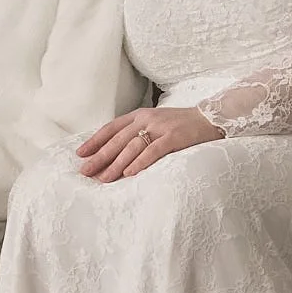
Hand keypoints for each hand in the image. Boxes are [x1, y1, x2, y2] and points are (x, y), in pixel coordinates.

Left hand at [77, 106, 223, 181]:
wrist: (211, 117)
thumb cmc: (181, 124)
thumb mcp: (155, 122)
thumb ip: (137, 132)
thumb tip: (115, 152)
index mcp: (140, 114)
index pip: (111, 128)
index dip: (95, 141)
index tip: (81, 154)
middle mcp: (147, 119)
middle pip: (118, 140)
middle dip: (100, 157)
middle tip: (86, 171)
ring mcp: (161, 127)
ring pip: (132, 147)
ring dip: (116, 164)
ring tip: (104, 178)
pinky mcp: (175, 137)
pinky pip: (154, 151)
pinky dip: (140, 162)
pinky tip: (129, 173)